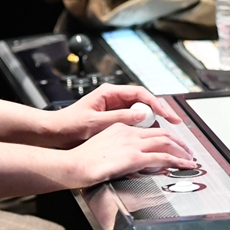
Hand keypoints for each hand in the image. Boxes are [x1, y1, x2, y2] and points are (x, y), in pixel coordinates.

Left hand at [49, 83, 182, 146]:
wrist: (55, 132)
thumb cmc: (69, 125)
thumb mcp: (95, 123)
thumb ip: (118, 118)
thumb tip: (141, 115)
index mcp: (109, 92)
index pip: (140, 94)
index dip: (157, 104)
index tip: (169, 115)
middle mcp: (113, 97)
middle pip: (143, 101)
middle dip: (160, 111)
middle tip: (175, 122)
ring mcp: (113, 107)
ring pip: (140, 112)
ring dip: (152, 121)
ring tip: (165, 132)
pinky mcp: (112, 118)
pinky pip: (132, 121)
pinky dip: (142, 127)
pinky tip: (149, 137)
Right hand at [68, 122, 196, 186]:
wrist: (75, 164)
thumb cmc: (82, 161)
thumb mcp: (102, 148)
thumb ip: (117, 150)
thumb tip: (127, 160)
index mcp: (120, 128)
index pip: (148, 129)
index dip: (164, 135)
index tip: (172, 142)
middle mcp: (129, 133)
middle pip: (161, 133)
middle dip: (178, 141)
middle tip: (187, 150)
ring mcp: (133, 144)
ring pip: (166, 142)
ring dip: (182, 150)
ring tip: (190, 159)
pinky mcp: (135, 157)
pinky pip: (163, 157)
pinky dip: (178, 160)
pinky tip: (185, 166)